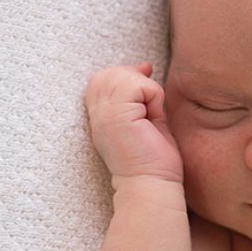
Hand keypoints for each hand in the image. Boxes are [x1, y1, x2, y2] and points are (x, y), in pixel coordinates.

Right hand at [85, 63, 182, 182]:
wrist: (152, 186)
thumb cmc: (154, 161)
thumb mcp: (146, 118)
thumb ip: (141, 94)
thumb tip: (145, 64)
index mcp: (100, 118)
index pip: (101, 78)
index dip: (125, 77)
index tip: (146, 96)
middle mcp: (97, 115)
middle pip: (110, 73)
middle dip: (135, 80)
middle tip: (150, 107)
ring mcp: (105, 115)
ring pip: (124, 76)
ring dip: (146, 90)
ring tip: (151, 115)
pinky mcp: (117, 116)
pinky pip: (138, 85)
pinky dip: (154, 96)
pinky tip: (154, 117)